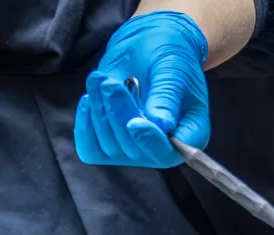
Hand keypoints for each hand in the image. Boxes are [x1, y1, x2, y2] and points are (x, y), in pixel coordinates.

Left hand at [75, 11, 209, 167]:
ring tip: (101, 79)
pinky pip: (92, 149)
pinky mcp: (111, 140)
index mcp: (189, 135)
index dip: (150, 142)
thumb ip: (167, 97)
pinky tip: (88, 100)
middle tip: (109, 84)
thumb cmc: (170, 54)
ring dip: (100, 112)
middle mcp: (163, 148)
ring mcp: (136, 147)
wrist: (149, 43)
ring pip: (111, 147)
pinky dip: (85, 127)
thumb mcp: (174, 69)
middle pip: (135, 150)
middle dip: (119, 115)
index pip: (169, 152)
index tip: (133, 123)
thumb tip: (161, 125)